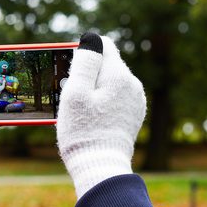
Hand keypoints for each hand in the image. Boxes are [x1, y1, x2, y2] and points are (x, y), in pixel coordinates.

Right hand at [56, 32, 146, 198]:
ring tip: (81, 111)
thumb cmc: (84, 132)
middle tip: (72, 97)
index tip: (70, 72)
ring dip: (94, 89)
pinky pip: (115, 97)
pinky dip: (102, 102)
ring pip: (110, 81)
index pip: (103, 45)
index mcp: (120, 75)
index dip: (83, 53)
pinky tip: (92, 119)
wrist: (101, 169)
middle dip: (87, 74)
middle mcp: (133, 84)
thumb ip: (84, 62)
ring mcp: (136, 101)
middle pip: (106, 64)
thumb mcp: (75, 94)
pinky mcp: (133, 114)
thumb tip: (92, 37)